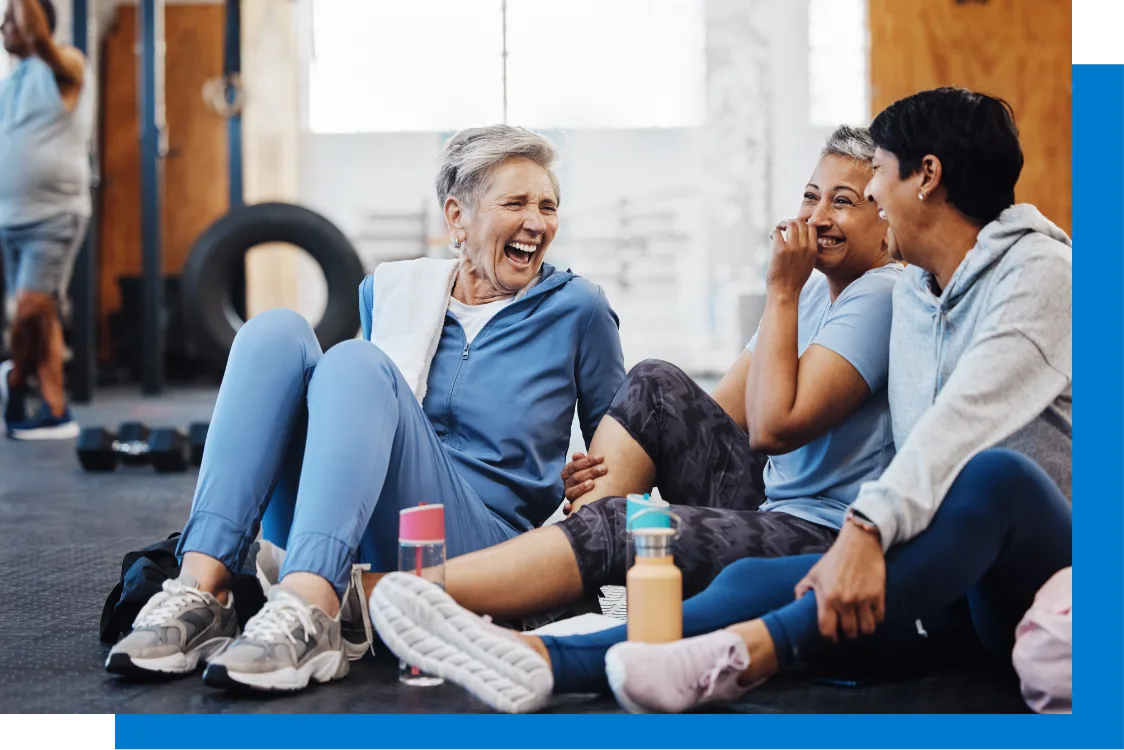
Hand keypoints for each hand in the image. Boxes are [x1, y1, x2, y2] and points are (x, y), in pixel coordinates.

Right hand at [561, 452, 606, 506]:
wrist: (593, 493)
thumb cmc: (591, 477)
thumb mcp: (588, 468)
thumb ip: (584, 461)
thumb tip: (576, 455)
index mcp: (568, 472)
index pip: (575, 465)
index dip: (587, 461)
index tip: (601, 457)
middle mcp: (567, 484)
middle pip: (576, 477)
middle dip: (590, 472)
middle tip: (604, 468)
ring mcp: (569, 495)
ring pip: (572, 492)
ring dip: (581, 487)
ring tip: (592, 483)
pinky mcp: (571, 507)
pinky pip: (566, 510)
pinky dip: (567, 508)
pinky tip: (570, 507)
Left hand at [766, 219, 817, 296]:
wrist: (785, 292)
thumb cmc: (795, 279)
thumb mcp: (809, 263)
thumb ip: (807, 250)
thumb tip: (801, 237)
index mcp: (813, 249)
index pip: (811, 227)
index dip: (802, 223)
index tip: (795, 227)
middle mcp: (804, 247)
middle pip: (800, 223)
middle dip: (791, 221)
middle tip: (784, 226)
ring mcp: (793, 248)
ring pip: (790, 224)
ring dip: (782, 224)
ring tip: (778, 228)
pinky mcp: (780, 251)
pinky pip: (777, 233)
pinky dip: (773, 232)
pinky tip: (772, 237)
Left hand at [794, 522, 885, 642]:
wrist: (859, 544)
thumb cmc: (834, 560)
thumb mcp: (814, 573)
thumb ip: (802, 590)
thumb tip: (796, 605)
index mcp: (828, 597)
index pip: (827, 630)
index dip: (829, 638)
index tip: (831, 637)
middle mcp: (845, 601)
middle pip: (849, 632)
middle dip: (847, 634)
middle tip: (846, 631)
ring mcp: (863, 599)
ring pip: (867, 629)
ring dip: (862, 630)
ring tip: (858, 624)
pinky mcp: (878, 595)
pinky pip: (879, 618)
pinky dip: (874, 619)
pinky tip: (868, 614)